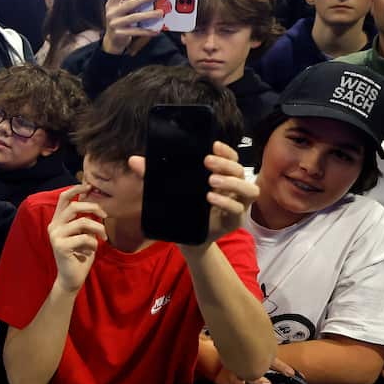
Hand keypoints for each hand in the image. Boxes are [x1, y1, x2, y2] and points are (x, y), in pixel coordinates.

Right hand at [47, 183, 107, 292]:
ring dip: (98, 228)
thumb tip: (96, 203)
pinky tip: (93, 249)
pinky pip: (84, 238)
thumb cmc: (80, 254)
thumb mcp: (84, 233)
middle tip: (105, 215)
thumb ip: (85, 219)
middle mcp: (53, 226)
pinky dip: (94, 242)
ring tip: (104, 236)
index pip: (64, 198)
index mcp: (57, 220)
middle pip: (74, 207)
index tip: (90, 186)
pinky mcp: (60, 246)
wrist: (72, 278)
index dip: (76, 189)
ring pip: (82, 222)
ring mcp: (55, 236)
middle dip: (93, 207)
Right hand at [101, 0, 163, 52]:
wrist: (113, 40)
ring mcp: (114, 24)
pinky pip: (136, 31)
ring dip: (149, 14)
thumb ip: (131, 5)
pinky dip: (147, 31)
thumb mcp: (122, 12)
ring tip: (160, 13)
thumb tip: (153, 0)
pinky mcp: (119, 34)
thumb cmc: (122, 22)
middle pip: (129, 4)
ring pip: (134, 17)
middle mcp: (111, 13)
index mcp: (111, 4)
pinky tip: (156, 31)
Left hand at [129, 141, 255, 248]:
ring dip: (232, 183)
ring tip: (211, 181)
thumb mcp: (166, 189)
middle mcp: (234, 188)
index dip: (225, 150)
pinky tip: (211, 199)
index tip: (213, 145)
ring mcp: (238, 204)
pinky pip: (238, 210)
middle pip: (239, 170)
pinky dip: (226, 203)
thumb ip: (152, 175)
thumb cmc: (182, 208)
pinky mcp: (234, 221)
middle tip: (207, 162)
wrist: (185, 238)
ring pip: (249, 190)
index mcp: (222, 175)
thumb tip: (134, 160)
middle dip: (225, 164)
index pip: (231, 158)